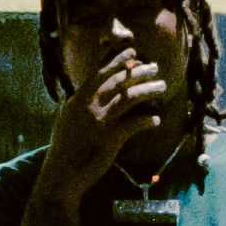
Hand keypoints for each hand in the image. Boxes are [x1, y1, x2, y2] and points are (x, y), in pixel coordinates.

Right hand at [41, 44, 175, 194]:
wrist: (62, 174)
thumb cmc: (64, 147)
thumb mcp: (64, 119)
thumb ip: (73, 102)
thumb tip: (76, 90)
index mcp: (78, 99)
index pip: (101, 72)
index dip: (118, 60)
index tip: (133, 51)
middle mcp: (89, 106)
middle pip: (119, 82)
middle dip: (140, 71)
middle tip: (155, 67)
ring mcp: (100, 122)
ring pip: (130, 98)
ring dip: (149, 90)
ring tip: (162, 86)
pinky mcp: (111, 139)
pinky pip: (134, 124)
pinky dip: (146, 120)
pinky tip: (156, 119)